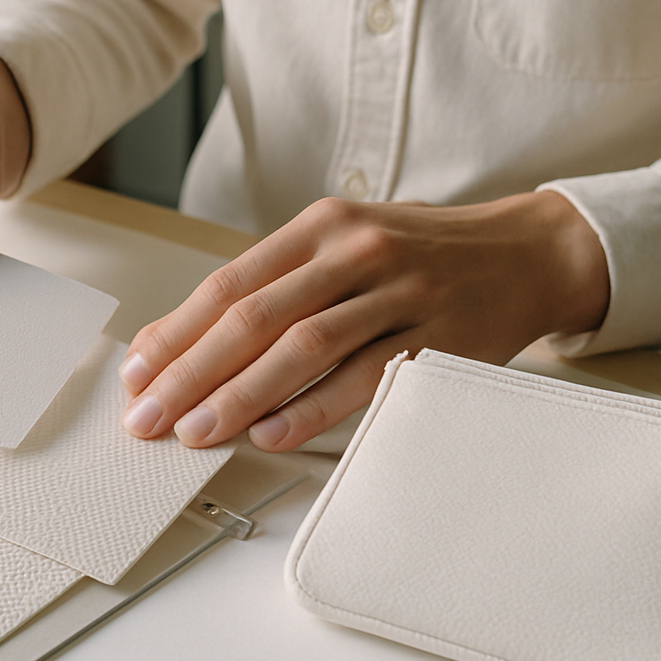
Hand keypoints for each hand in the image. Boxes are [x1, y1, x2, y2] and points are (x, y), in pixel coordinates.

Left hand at [117, 192, 609, 451]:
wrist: (523, 253)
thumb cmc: (418, 256)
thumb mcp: (344, 247)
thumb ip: (277, 286)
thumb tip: (190, 343)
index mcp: (320, 227)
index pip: (229, 284)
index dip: (176, 334)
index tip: (137, 376)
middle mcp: (354, 252)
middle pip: (254, 317)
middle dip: (190, 373)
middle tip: (149, 417)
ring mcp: (398, 292)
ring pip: (303, 347)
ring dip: (240, 395)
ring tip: (197, 432)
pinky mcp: (435, 335)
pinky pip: (363, 377)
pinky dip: (312, 407)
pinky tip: (271, 432)